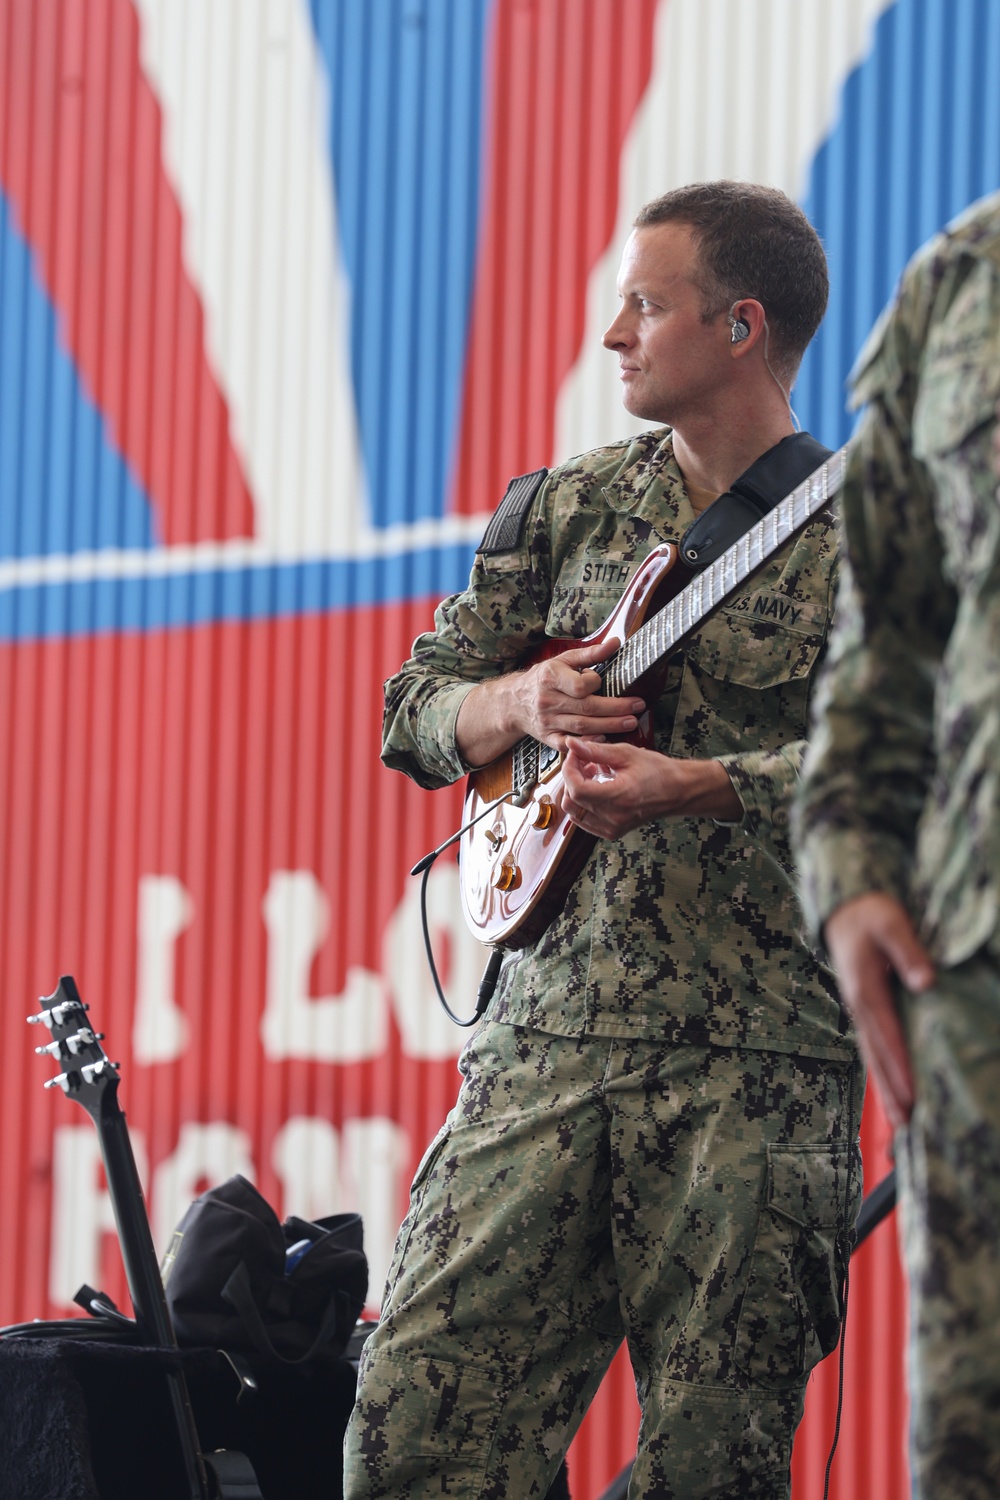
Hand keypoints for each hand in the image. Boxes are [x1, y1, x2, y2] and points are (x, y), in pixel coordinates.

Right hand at [456, 636, 644, 765]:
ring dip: (610, 726)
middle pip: (587, 708)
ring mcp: (547, 722)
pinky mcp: (548, 738)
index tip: (603, 681)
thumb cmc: (543, 678)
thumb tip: (616, 642)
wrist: (514, 702)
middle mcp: (547, 701)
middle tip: (638, 706)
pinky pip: (569, 744)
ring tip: (631, 721)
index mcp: (550, 678)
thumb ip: (590, 653)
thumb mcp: (563, 660)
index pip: (580, 685)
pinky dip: (587, 743)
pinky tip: (604, 739)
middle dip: (616, 709)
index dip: (596, 683)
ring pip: (582, 727)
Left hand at [560, 738, 741, 838]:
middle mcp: (613, 818)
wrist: (678, 791)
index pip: (576, 789)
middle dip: (571, 777)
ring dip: (576, 790)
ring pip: (574, 812)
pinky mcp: (612, 832)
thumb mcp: (626, 754)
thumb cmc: (657, 771)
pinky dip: (583, 803)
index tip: (575, 754)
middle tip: (584, 760)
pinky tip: (596, 787)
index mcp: (618, 798)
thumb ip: (595, 751)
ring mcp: (612, 828)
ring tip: (592, 773)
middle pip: (572, 800)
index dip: (569, 769)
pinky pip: (584, 821)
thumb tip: (571, 744)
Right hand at [824, 892, 935, 1127]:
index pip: (889, 1038)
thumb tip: (926, 983)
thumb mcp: (891, 923)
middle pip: (878, 1058)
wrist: (844, 909)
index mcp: (867, 991)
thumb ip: (909, 952)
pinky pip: (873, 1048)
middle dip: (892, 1093)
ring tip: (899, 1123)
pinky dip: (881, 1072)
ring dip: (886, 1090)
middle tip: (907, 1128)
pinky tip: (890, 1088)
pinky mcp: (864, 1010)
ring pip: (873, 1058)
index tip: (913, 1099)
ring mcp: (859, 1011)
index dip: (901, 1070)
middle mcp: (860, 1008)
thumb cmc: (871, 914)